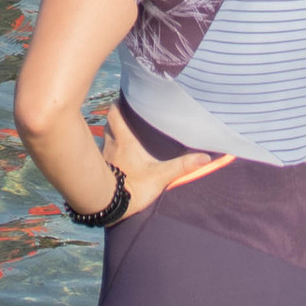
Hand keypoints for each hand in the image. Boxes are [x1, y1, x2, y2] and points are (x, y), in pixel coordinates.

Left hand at [97, 102, 231, 214]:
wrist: (110, 205)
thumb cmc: (134, 187)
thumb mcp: (161, 176)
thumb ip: (181, 166)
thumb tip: (204, 158)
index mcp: (124, 140)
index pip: (114, 113)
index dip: (117, 105)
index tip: (123, 99)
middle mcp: (111, 145)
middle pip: (108, 124)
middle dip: (115, 119)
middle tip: (125, 117)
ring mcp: (104, 158)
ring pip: (105, 139)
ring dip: (111, 136)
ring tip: (122, 137)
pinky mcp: (100, 170)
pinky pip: (102, 156)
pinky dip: (108, 153)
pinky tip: (117, 160)